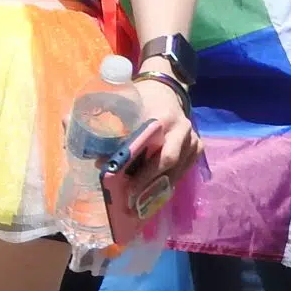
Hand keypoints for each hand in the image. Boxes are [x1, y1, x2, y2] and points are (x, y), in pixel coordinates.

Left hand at [120, 76, 202, 193]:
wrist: (166, 89)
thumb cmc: (141, 98)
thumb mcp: (124, 106)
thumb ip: (110, 128)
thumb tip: (92, 157)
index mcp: (164, 119)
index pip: (154, 149)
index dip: (139, 169)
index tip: (122, 182)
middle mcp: (182, 131)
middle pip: (167, 164)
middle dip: (148, 183)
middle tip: (129, 199)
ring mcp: (193, 140)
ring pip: (177, 171)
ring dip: (157, 187)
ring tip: (138, 201)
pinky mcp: (197, 148)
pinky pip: (183, 170)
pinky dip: (167, 182)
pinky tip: (153, 193)